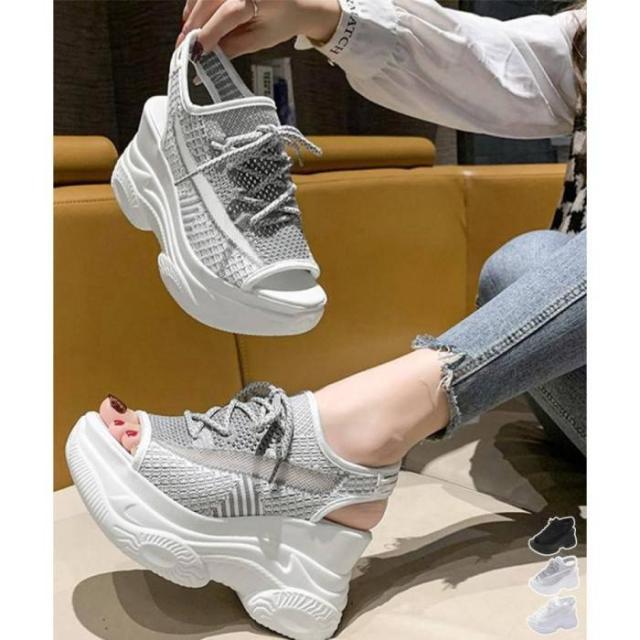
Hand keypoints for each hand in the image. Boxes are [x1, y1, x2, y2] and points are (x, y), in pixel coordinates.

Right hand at [178, 0, 340, 57]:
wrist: (295, 3)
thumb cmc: (280, 22)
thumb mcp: (260, 40)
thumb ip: (233, 48)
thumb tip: (206, 61)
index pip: (229, 14)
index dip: (209, 33)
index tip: (195, 52)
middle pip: (210, 1)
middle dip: (193, 26)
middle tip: (182, 49)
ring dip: (191, 15)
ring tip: (187, 37)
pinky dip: (195, 4)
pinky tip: (193, 19)